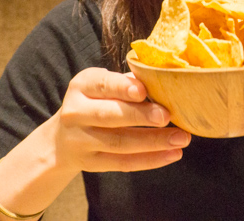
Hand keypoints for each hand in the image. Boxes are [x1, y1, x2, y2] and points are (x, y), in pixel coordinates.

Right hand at [49, 67, 190, 173]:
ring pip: (119, 143)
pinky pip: (123, 163)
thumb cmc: (96, 102)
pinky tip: (173, 154)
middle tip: (167, 116)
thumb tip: (165, 80)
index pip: (102, 85)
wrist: (62, 138)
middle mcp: (75, 113)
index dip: (122, 87)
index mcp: (81, 86)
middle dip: (140, 116)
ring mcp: (80, 141)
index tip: (143, 91)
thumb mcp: (104, 85)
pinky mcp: (90, 163)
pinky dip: (150, 160)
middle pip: (109, 115)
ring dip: (153, 141)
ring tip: (181, 138)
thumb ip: (129, 82)